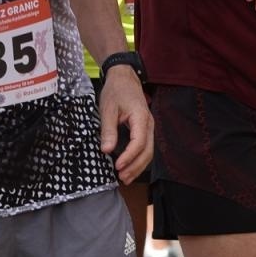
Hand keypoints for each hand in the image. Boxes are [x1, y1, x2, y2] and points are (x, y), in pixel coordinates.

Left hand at [98, 67, 152, 183]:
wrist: (125, 78)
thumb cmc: (116, 91)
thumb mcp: (108, 109)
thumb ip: (108, 130)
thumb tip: (106, 150)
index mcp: (141, 117)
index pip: (139, 142)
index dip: (129, 156)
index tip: (117, 166)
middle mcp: (149, 124)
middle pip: (148, 151)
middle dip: (136, 166)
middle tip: (122, 177)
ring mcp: (149, 128)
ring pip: (149, 152)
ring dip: (139, 166)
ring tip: (125, 178)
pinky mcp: (145, 130)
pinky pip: (145, 148)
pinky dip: (138, 160)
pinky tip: (129, 167)